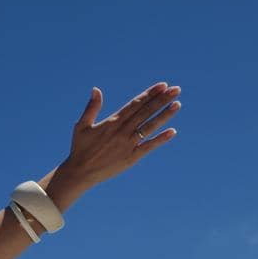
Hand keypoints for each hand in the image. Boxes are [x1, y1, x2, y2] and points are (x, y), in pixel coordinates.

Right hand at [60, 81, 182, 189]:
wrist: (79, 173)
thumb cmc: (80, 148)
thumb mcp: (82, 126)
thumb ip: (91, 107)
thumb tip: (96, 89)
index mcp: (112, 122)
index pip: (135, 104)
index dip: (150, 94)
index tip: (162, 85)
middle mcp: (122, 131)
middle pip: (146, 112)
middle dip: (161, 100)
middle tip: (176, 89)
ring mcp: (128, 144)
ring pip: (149, 126)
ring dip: (164, 115)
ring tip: (177, 104)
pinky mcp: (131, 157)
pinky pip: (148, 146)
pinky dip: (160, 139)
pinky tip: (172, 131)